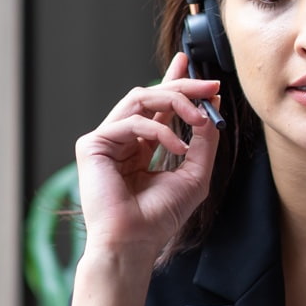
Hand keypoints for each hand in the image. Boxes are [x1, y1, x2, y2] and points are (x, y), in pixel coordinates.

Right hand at [74, 52, 220, 260]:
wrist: (134, 241)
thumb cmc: (160, 216)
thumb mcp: (194, 173)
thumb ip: (203, 141)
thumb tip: (212, 106)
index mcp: (140, 147)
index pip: (157, 107)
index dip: (173, 83)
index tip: (190, 64)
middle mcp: (121, 140)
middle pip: (150, 96)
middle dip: (183, 86)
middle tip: (211, 85)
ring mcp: (106, 140)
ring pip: (141, 99)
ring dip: (176, 102)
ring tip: (201, 118)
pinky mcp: (93, 144)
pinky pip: (131, 122)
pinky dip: (160, 130)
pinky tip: (177, 148)